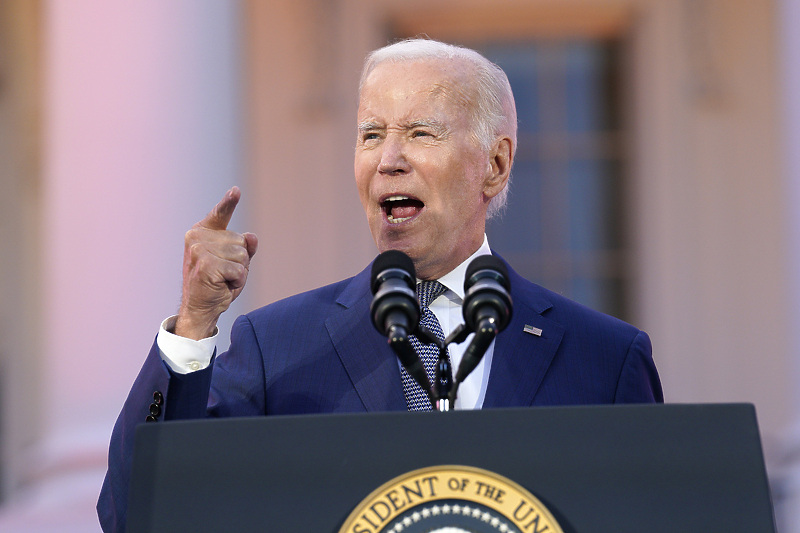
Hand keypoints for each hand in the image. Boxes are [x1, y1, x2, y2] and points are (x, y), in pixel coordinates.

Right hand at [174, 187, 257, 339]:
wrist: (200, 308)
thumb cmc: (217, 283)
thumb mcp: (235, 262)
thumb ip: (245, 247)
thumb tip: (252, 236)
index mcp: (202, 232)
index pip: (220, 214)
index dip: (229, 202)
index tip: (236, 191)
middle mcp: (197, 237)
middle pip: (241, 241)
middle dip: (240, 260)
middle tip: (224, 274)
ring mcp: (199, 250)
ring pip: (242, 255)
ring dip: (239, 272)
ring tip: (222, 280)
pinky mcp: (205, 264)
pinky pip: (239, 269)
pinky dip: (237, 280)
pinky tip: (223, 286)